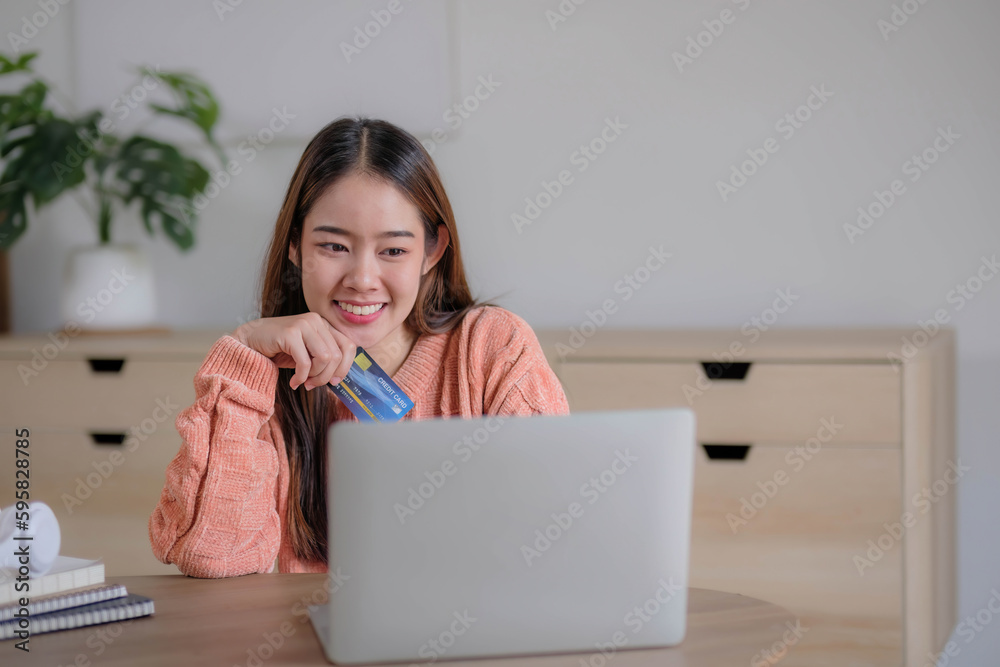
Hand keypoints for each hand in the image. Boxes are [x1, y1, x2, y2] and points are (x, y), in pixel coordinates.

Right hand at [232, 312, 355, 390]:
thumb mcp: (308, 354)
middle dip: (326, 376)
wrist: (250, 341)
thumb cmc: (280, 350)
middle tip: (313, 385)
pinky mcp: (290, 333)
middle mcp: (316, 321)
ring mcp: (304, 324)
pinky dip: (301, 377)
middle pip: (337, 355)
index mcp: (324, 325)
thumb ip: (324, 359)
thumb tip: (339, 378)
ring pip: (325, 358)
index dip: (344, 367)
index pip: (349, 346)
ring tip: (303, 382)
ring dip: (315, 377)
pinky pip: (305, 362)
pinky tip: (294, 381)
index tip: (334, 381)